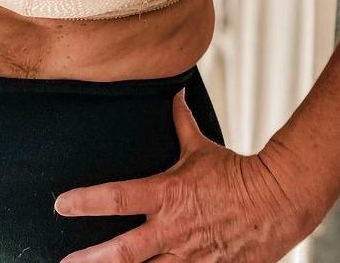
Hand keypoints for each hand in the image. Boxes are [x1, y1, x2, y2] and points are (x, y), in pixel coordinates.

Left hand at [54, 91, 304, 262]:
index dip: (86, 201)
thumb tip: (174, 93)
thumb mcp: (202, 147)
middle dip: (92, 259)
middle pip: (124, 251)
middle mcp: (173, 229)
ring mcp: (190, 257)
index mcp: (167, 194)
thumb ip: (181, 123)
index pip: (118, 197)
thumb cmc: (236, 173)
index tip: (60, 205)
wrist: (278, 200)